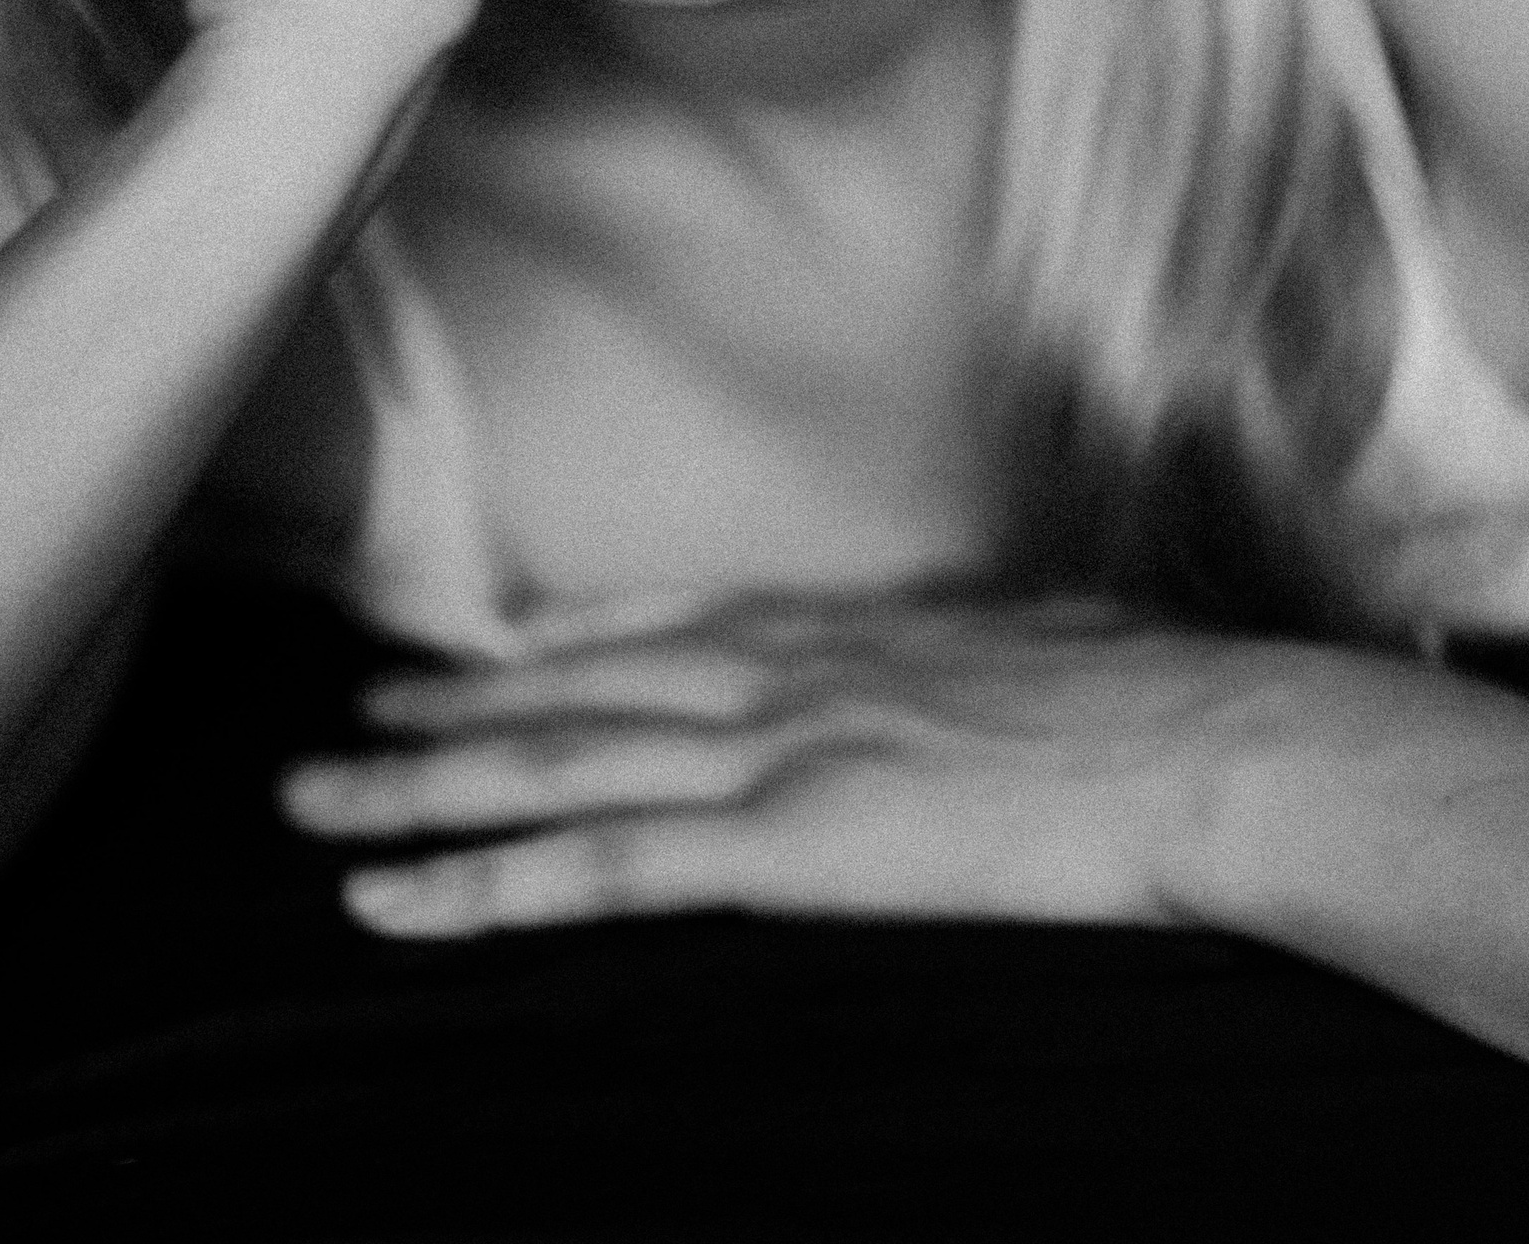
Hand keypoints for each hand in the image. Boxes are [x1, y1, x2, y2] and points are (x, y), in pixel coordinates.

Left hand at [277, 589, 1255, 940]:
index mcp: (845, 629)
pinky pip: (598, 868)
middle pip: (574, 690)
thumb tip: (983, 666)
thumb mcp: (1047, 647)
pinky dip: (483, 883)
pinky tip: (396, 900)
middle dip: (451, 709)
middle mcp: (779, 670)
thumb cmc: (1161, 703)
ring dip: (421, 786)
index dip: (559, 644)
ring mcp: (772, 750)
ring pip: (552, 767)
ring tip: (318, 800)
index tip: (483, 649)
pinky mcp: (782, 841)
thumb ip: (974, 655)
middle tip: (348, 720)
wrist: (1210, 744)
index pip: (664, 628)